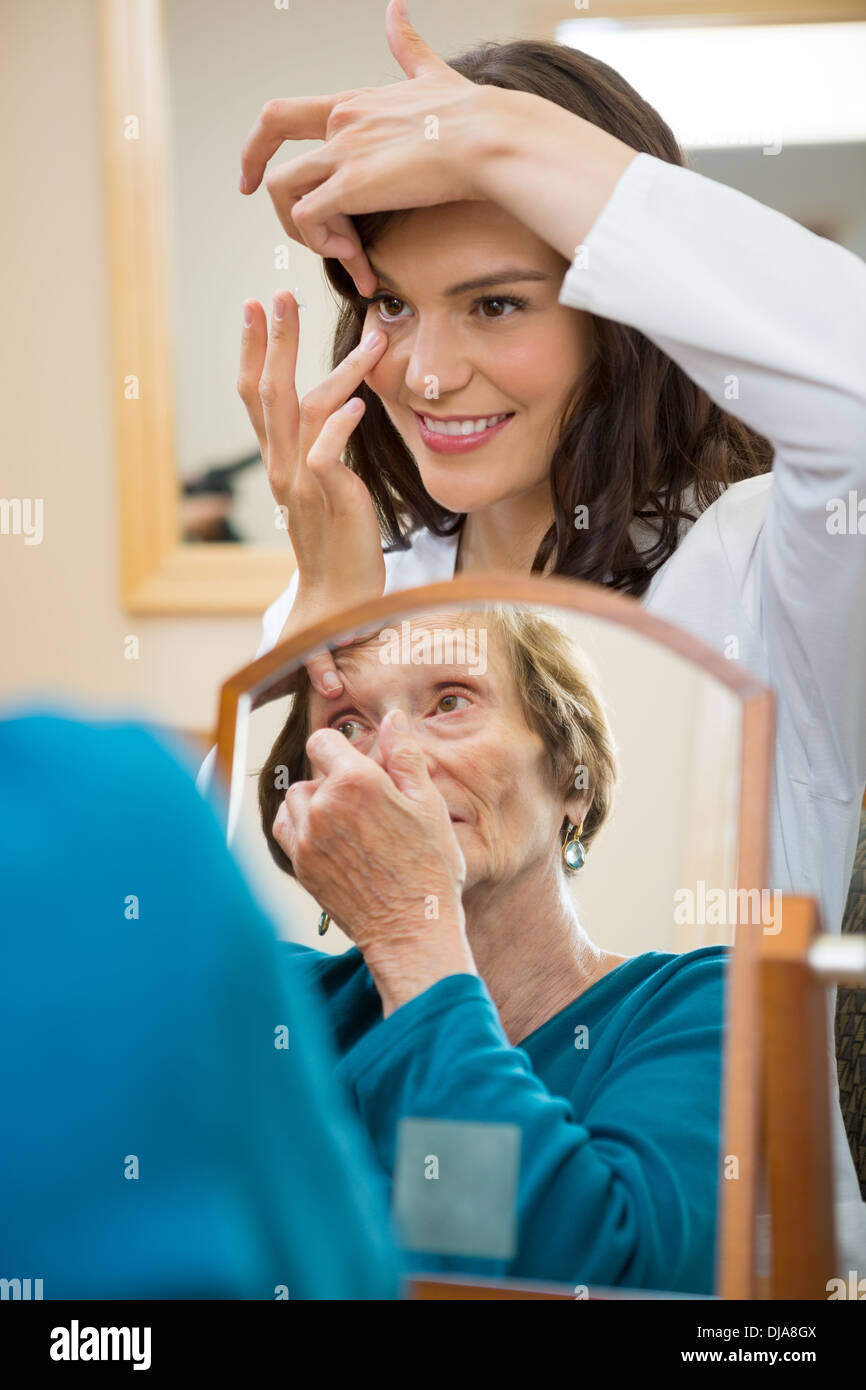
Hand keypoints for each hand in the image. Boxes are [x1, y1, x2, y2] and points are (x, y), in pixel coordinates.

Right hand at [237, 290, 387, 696]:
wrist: (340, 594)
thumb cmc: (340, 537)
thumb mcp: (328, 482)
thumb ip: (325, 444)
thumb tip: (342, 402)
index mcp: (279, 458)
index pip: (256, 394)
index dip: (253, 350)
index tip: (255, 307)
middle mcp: (281, 465)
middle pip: (269, 391)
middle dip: (274, 340)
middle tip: (278, 295)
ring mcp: (300, 482)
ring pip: (304, 411)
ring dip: (335, 369)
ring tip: (369, 340)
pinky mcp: (325, 498)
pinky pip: (326, 455)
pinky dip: (341, 427)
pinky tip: (362, 404)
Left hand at [238, 0, 489, 295]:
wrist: (490, 136)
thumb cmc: (473, 114)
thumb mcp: (431, 72)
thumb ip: (408, 46)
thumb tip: (397, 6)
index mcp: (352, 104)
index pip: (280, 116)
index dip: (256, 148)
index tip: (251, 178)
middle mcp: (339, 124)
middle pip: (274, 165)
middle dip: (277, 206)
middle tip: (301, 236)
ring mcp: (343, 152)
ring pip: (283, 194)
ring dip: (305, 232)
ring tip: (347, 252)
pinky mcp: (352, 184)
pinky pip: (308, 219)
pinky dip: (322, 243)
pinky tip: (357, 256)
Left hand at [273, 710, 475, 1013]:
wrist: (411, 928)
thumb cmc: (429, 866)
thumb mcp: (427, 803)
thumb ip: (404, 755)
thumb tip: (392, 718)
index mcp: (355, 781)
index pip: (323, 741)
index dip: (342, 749)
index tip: (360, 766)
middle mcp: (323, 805)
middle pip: (313, 773)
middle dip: (335, 780)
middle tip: (369, 806)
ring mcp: (307, 838)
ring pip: (296, 801)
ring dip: (316, 804)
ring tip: (350, 824)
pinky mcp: (301, 865)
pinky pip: (287, 830)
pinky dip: (302, 828)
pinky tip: (330, 839)